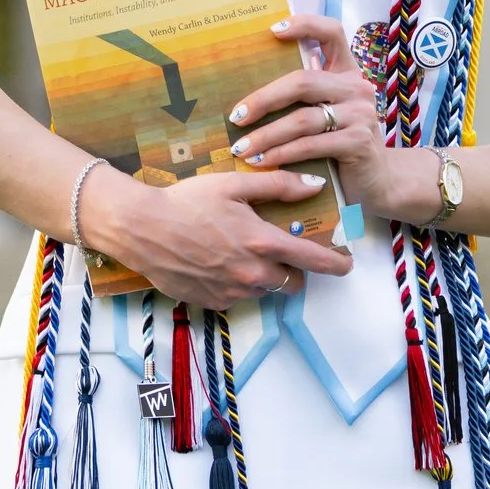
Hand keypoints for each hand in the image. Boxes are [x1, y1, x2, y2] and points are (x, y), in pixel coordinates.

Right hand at [83, 165, 352, 310]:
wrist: (142, 229)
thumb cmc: (188, 201)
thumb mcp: (234, 185)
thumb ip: (279, 185)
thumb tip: (316, 185)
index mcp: (263, 243)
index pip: (313, 260)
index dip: (335, 263)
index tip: (347, 264)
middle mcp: (252, 274)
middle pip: (292, 282)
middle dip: (293, 269)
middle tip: (280, 251)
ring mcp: (232, 292)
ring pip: (264, 290)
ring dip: (264, 277)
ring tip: (242, 253)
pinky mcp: (211, 303)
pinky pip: (237, 297)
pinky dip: (237, 284)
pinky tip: (218, 263)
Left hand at [228, 14, 415, 218]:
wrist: (376, 181)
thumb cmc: (340, 144)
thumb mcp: (326, 113)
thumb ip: (303, 98)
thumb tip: (248, 96)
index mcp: (347, 72)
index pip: (332, 32)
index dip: (305, 25)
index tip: (273, 31)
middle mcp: (357, 87)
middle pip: (302, 82)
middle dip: (263, 100)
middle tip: (236, 117)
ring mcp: (361, 114)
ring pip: (302, 119)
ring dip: (266, 136)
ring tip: (242, 148)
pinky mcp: (359, 142)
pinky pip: (310, 146)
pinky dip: (282, 154)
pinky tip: (264, 162)